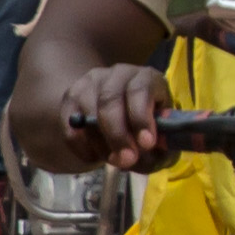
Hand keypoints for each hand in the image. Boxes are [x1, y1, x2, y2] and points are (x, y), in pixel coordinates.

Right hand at [49, 64, 171, 169]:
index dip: (141, 118)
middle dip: (118, 135)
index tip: (146, 144)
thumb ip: (163, 144)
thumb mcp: (163, 136)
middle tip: (126, 160)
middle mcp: (119, 74)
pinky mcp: (71, 98)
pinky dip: (83, 148)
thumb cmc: (147, 128)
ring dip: (101, 144)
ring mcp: (91, 83)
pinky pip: (72, 128)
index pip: (140, 90)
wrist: (119, 119)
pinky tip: (97, 156)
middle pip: (110, 101)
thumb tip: (154, 146)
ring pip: (89, 114)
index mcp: (147, 78)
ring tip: (115, 160)